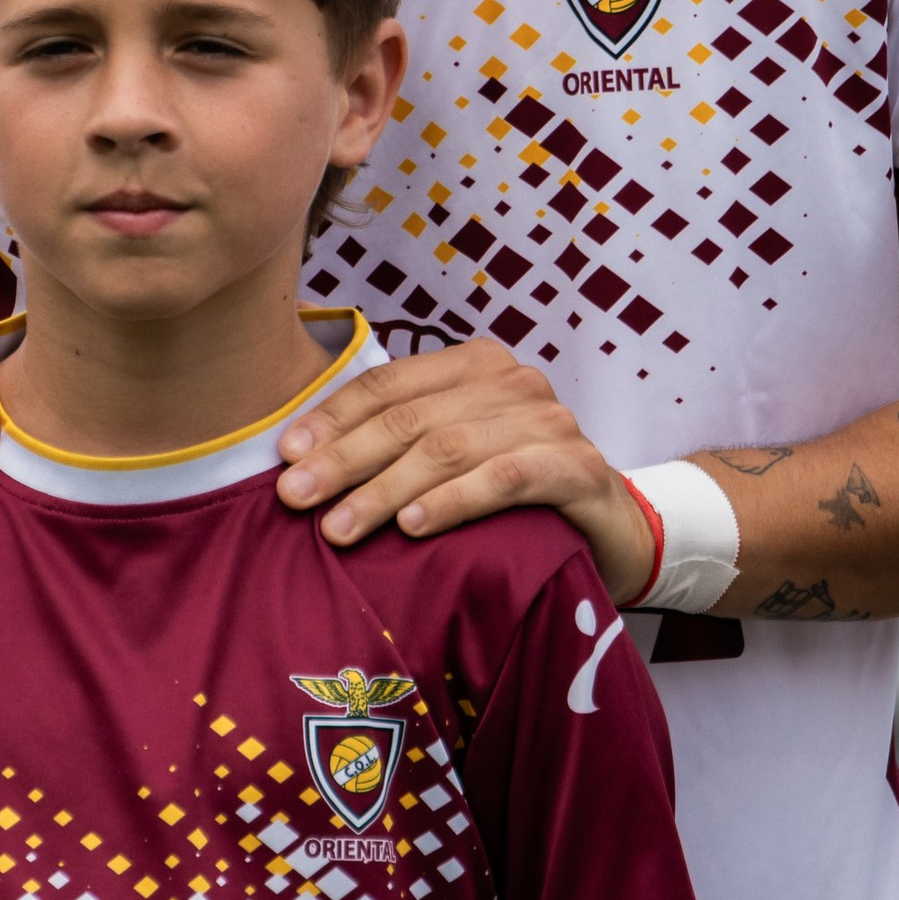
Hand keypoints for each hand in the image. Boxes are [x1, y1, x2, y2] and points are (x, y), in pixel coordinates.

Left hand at [276, 337, 656, 598]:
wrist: (613, 532)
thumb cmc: (517, 497)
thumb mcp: (456, 459)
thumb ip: (399, 448)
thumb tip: (304, 464)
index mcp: (475, 367)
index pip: (390, 383)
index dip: (333, 417)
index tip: (284, 455)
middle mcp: (514, 383)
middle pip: (412, 417)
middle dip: (346, 458)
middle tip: (295, 498)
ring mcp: (549, 422)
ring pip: (450, 448)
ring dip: (386, 489)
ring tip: (339, 527)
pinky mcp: (578, 468)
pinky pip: (505, 478)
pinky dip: (453, 501)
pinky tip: (413, 526)